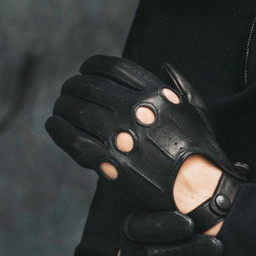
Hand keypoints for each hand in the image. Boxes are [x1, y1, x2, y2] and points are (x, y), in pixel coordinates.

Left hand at [45, 55, 246, 230]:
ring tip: (60, 106)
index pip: (113, 68)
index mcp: (155, 93)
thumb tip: (164, 65)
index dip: (93, 65)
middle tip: (68, 89)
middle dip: (74, 85)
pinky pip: (73, 140)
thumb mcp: (197, 110)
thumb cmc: (202, 150)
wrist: (199, 190)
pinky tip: (54, 124)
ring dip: (63, 105)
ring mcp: (120, 136)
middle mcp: (135, 110)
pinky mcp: (109, 162)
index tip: (85, 69)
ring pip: (77, 111)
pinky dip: (59, 129)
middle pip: (90, 87)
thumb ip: (181, 84)